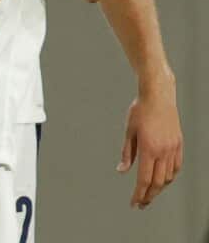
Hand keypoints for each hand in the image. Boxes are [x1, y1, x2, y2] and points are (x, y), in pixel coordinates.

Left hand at [118, 75, 182, 208]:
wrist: (158, 96)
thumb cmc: (140, 110)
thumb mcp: (129, 131)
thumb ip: (127, 153)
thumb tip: (122, 170)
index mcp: (149, 149)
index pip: (144, 179)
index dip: (139, 194)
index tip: (134, 203)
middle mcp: (163, 151)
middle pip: (157, 182)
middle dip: (149, 196)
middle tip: (141, 204)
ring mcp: (173, 148)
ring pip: (168, 176)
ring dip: (159, 187)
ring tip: (150, 193)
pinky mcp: (178, 144)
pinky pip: (176, 166)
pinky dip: (170, 176)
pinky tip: (163, 179)